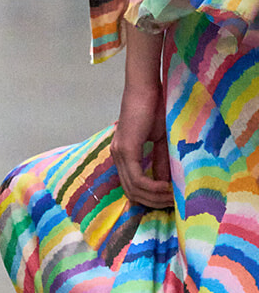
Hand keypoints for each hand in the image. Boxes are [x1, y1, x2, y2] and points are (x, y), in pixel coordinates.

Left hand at [112, 35, 172, 208]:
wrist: (147, 88)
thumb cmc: (155, 108)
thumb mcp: (161, 141)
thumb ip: (161, 162)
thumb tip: (167, 184)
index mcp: (123, 154)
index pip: (131, 187)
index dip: (149, 198)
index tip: (169, 201)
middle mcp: (117, 156)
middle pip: (131, 193)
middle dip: (153, 202)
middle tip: (174, 204)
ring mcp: (119, 153)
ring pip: (134, 189)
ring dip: (155, 197)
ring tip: (173, 197)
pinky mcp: (126, 149)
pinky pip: (137, 179)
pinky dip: (153, 187)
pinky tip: (167, 188)